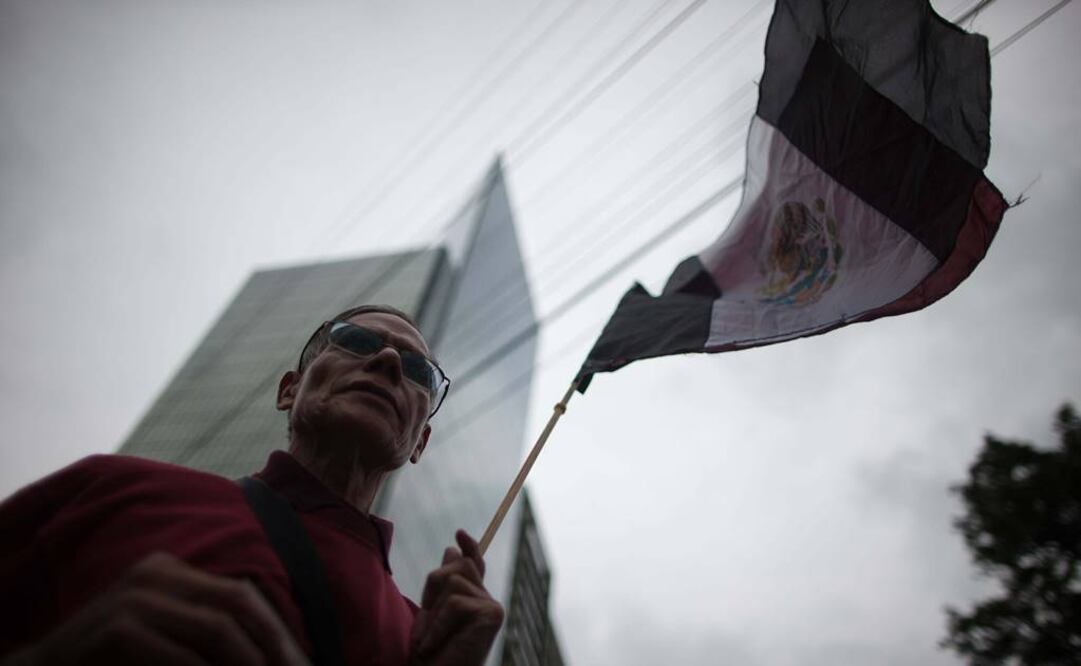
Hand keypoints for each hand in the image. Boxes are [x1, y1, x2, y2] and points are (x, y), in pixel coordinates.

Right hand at [8, 552, 309, 665]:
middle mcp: (156, 573)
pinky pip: (181, 656)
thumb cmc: (113, 661)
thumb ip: (205, 632)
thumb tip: (275, 654)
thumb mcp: (165, 635)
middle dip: (275, 644)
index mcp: (171, 569)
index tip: (303, 662)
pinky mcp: (118, 629)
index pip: (242, 593)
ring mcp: (135, 597)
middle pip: (238, 603)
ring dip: (250, 663)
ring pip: (217, 629)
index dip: (279, 630)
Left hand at [410, 530, 504, 665]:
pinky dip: (437, 626)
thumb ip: (444, 583)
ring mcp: (493, 607)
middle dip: (433, 588)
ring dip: (433, 612)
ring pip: (453, 582)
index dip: (469, 547)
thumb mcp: (431, 612)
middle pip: (459, 566)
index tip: (459, 533)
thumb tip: (452, 549)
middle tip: (426, 620)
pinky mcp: (492, 616)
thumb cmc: (431, 653)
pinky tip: (434, 645)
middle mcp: (488, 600)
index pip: (474, 564)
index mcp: (474, 598)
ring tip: (430, 638)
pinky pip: (456, 603)